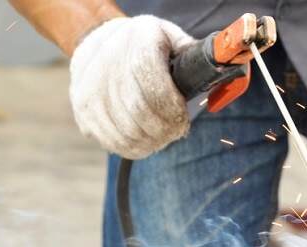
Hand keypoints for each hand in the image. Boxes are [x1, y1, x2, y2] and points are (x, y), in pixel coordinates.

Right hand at [69, 15, 194, 158]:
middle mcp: (108, 65)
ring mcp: (90, 91)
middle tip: (176, 131)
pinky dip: (133, 148)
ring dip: (151, 141)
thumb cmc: (144, 44)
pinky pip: (112, 142)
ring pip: (127, 133)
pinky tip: (144, 140)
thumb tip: (222, 78)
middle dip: (165, 129)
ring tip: (162, 136)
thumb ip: (195, 58)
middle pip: (141, 113)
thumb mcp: (171, 38)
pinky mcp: (84, 112)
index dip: (172, 110)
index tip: (183, 120)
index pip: (154, 87)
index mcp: (137, 43)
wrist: (97, 41)